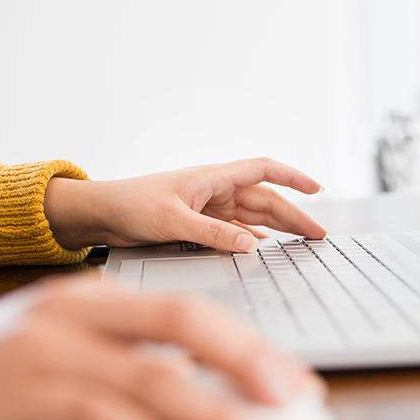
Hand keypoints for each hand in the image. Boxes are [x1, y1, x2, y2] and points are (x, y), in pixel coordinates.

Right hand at [0, 275, 317, 419]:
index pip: (185, 308)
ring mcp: (49, 352)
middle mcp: (76, 314)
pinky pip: (100, 418)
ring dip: (214, 414)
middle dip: (247, 361)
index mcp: (92, 297)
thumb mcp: (59, 342)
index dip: (245, 340)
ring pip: (150, 379)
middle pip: (180, 326)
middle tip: (294, 396)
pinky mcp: (26, 396)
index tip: (288, 375)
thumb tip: (195, 384)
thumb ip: (122, 354)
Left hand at [43, 157, 326, 252]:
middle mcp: (215, 190)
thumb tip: (251, 246)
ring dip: (277, 228)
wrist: (101, 214)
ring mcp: (208, 208)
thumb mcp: (173, 221)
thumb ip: (213, 235)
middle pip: (265, 199)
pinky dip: (252, 239)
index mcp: (212, 178)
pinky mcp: (198, 225)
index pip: (263, 170)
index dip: (293, 178)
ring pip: (252, 217)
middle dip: (294, 215)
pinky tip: (263, 249)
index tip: (317, 189)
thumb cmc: (131, 205)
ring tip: (302, 242)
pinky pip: (234, 230)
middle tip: (318, 235)